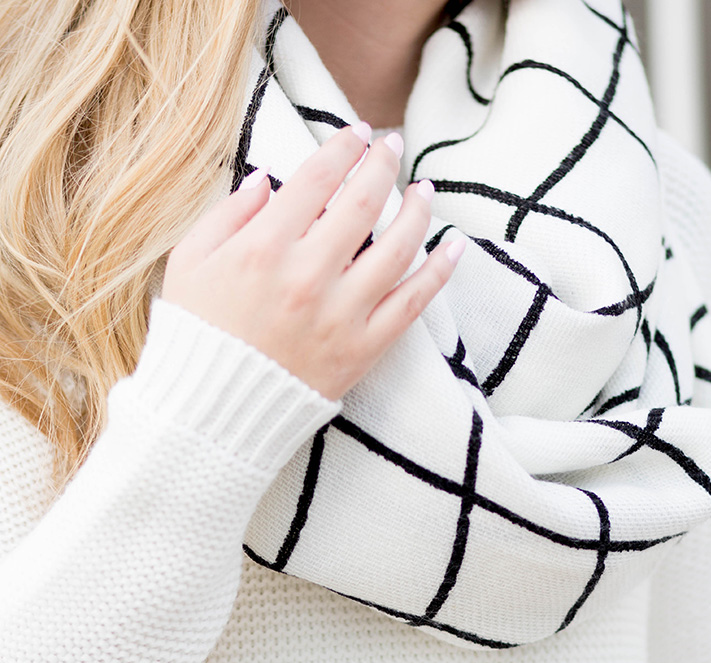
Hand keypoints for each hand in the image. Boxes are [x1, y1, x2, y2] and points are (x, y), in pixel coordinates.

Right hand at [161, 123, 464, 399]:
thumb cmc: (197, 337)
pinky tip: (455, 246)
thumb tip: (269, 180)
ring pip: (397, 249)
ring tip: (424, 190)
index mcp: (262, 249)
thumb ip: (228, 215)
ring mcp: (340, 315)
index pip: (317, 180)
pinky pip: (411, 304)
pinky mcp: (363, 350)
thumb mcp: (189, 265)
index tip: (358, 134)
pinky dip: (439, 272)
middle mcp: (307, 277)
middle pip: (363, 204)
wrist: (213, 415)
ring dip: (418, 211)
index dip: (344, 148)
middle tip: (393, 147)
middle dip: (383, 165)